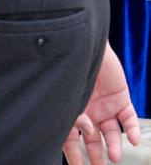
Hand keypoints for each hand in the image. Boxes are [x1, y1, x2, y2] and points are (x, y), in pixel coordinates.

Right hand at [64, 43, 140, 163]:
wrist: (82, 45)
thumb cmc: (67, 68)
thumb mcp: (66, 96)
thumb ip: (75, 118)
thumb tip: (90, 135)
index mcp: (69, 110)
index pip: (71, 138)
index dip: (75, 155)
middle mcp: (87, 111)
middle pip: (93, 139)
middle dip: (97, 155)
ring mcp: (104, 105)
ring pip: (112, 132)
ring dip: (115, 145)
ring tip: (115, 156)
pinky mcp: (120, 98)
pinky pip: (128, 118)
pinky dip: (132, 130)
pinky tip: (132, 140)